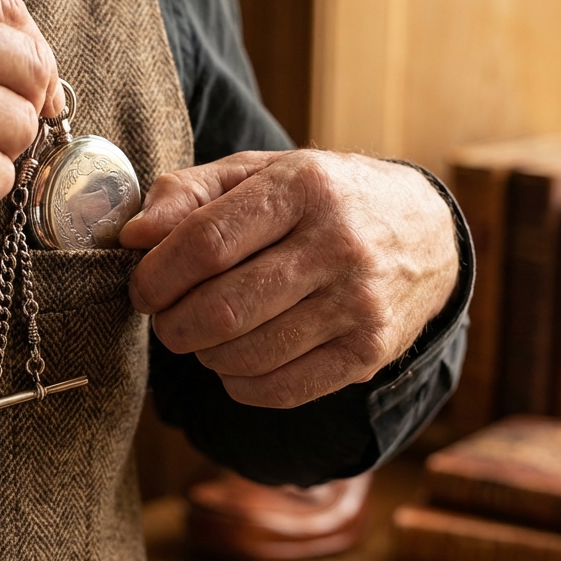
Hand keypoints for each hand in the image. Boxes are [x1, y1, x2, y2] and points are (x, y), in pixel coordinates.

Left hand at [120, 150, 457, 407]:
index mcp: (303, 188)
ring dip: (205, 354)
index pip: (205, 243)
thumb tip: (134, 235)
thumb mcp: (258, 172)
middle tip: (167, 318)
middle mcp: (338, 245)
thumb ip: (189, 193)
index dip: (157, 276)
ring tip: (205, 334)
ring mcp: (359, 304)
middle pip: (223, 308)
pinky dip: (241, 384)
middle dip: (174, 324)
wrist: (426, 231)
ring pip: (247, 354)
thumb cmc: (321, 199)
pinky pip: (281, 389)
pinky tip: (239, 360)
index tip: (142, 288)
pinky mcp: (370, 352)